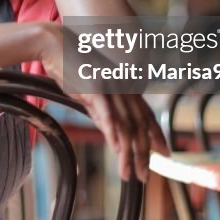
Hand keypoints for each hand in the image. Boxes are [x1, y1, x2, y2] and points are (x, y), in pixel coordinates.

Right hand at [37, 23, 169, 182]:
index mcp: (124, 87)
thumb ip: (101, 110)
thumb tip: (109, 131)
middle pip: (140, 126)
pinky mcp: (96, 88)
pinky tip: (118, 150)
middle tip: (146, 176)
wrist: (55, 44)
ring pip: (126, 126)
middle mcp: (122, 88)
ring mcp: (111, 88)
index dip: (157, 136)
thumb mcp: (88, 92)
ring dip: (129, 153)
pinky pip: (108, 114)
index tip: (165, 153)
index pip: (146, 115)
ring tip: (130, 174)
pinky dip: (114, 133)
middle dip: (145, 153)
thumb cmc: (69, 65)